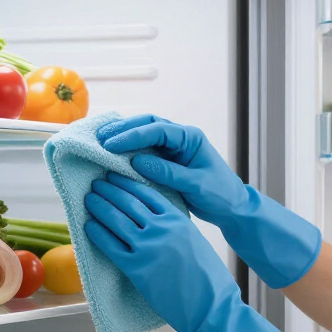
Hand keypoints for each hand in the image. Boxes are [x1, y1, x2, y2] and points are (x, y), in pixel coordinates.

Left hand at [84, 173, 321, 331]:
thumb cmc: (209, 279)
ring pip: (116, 219)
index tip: (115, 176)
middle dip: (110, 190)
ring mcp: (148, 247)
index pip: (148, 193)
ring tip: (89, 198)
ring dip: (100, 206)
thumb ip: (177, 229)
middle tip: (97, 183)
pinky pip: (110, 246)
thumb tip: (158, 222)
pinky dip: (97, 233)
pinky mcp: (137, 268)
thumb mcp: (195, 242)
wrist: (212, 306)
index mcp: (179, 220)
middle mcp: (162, 229)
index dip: (128, 183)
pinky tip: (89, 226)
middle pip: (128, 202)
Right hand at [96, 115, 245, 219]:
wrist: (232, 207)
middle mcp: (181, 138)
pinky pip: (145, 149)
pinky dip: (128, 150)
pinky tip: (112, 154)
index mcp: (190, 138)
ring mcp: (173, 148)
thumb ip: (168, 173)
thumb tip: (138, 161)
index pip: (158, 129)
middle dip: (123, 130)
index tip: (111, 145)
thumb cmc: (220, 194)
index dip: (132, 135)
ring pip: (144, 134)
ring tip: (100, 143)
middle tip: (100, 139)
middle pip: (147, 125)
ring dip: (123, 137)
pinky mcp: (167, 160)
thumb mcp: (196, 184)